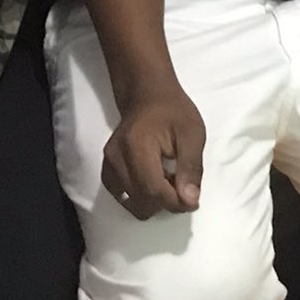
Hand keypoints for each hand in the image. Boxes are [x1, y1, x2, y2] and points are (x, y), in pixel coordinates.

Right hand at [101, 82, 204, 218]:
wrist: (147, 96)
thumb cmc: (172, 111)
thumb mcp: (193, 133)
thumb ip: (191, 168)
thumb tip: (190, 201)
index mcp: (137, 146)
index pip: (153, 190)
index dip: (175, 203)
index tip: (193, 201)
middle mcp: (116, 158)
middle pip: (141, 202)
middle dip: (165, 203)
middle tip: (181, 184)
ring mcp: (108, 165)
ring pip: (131, 203)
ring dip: (153, 201)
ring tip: (167, 178)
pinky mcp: (106, 170)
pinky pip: (122, 197)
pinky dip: (140, 197)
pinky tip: (153, 181)